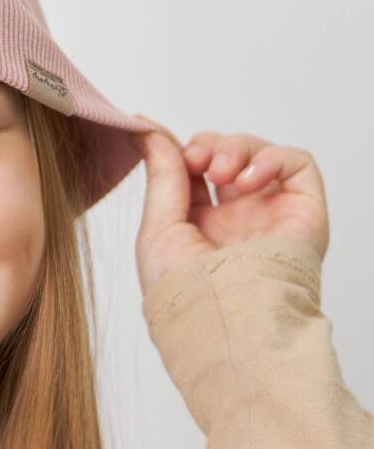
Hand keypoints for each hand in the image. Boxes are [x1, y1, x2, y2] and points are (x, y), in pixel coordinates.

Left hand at [130, 115, 329, 295]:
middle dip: (208, 145)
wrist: (225, 319)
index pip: (194, 171)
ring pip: (260, 155)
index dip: (181, 150)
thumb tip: (145, 128)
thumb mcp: (158, 226)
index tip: (157, 138)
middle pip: (226, 157)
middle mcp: (237, 221)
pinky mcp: (304, 213)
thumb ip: (161, 174)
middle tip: (197, 161)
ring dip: (236, 148)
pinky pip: (298, 164)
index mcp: (200, 228)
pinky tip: (249, 179)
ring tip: (221, 172)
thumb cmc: (185, 291)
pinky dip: (272, 158)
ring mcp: (271, 216)